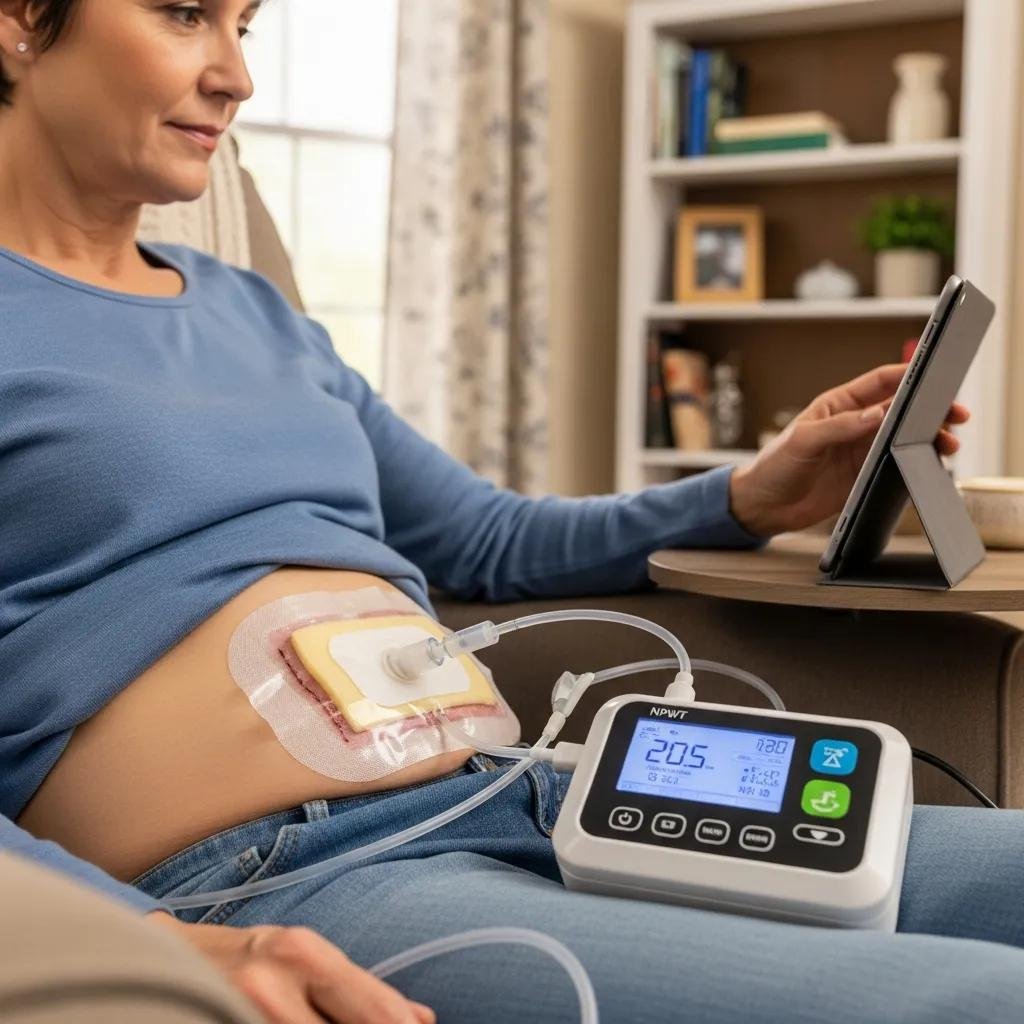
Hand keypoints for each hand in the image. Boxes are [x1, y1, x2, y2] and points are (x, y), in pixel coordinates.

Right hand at [147, 912, 435, 1023]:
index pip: (375, 1008)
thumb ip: (360, 992)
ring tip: (317, 1023)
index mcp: (307, 954)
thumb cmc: (250, 960)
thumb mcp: (306, 961)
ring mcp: (240, 1007)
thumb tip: (424, 1020)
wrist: (163, 953)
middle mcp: (273, 980)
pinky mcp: (218, 1020)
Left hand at [727, 363, 969, 536]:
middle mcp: (854, 425)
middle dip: (929, 408)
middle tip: (954, 413)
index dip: (907, 375)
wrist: (763, 507)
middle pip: (901, 410)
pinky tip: (930, 463)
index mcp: (838, 405)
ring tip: (948, 442)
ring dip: (928, 437)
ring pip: (905, 437)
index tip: (933, 373)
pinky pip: (897, 465)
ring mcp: (862, 451)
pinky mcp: (865, 476)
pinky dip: (916, 463)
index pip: (879, 383)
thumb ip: (839, 427)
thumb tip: (876, 414)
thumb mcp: (802, 441)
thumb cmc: (773, 466)